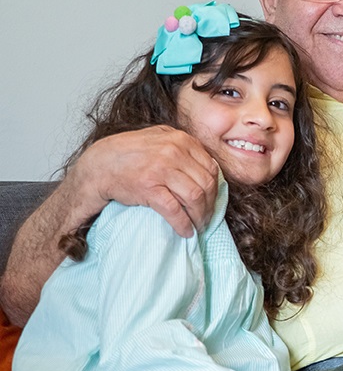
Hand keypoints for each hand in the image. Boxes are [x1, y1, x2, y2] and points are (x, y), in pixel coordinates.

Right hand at [71, 125, 217, 236]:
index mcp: (181, 140)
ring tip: (198, 226)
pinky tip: (185, 231)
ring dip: (200, 216)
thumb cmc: (130, 153)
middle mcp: (174, 152)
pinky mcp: (149, 187)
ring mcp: (161, 169)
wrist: (99, 164)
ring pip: (195, 197)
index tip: (213, 201)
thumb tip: (207, 165)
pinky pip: (175, 210)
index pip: (211, 168)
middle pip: (206, 184)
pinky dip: (184, 224)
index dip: (215, 189)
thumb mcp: (160, 138)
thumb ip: (182, 146)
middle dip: (210, 205)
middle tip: (207, 218)